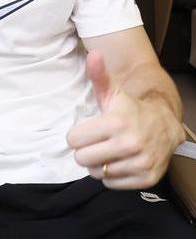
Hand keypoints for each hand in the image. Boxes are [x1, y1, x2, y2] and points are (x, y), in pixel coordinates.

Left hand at [67, 51, 184, 188]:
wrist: (164, 124)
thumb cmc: (130, 108)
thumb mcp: (113, 92)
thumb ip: (99, 75)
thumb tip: (93, 54)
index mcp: (116, 123)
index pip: (73, 140)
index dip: (78, 136)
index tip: (89, 130)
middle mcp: (129, 145)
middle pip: (82, 159)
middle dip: (86, 151)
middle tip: (98, 142)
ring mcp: (140, 163)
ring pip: (96, 173)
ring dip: (99, 164)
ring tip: (110, 151)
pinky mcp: (146, 178)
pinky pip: (111, 184)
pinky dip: (112, 176)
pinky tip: (120, 161)